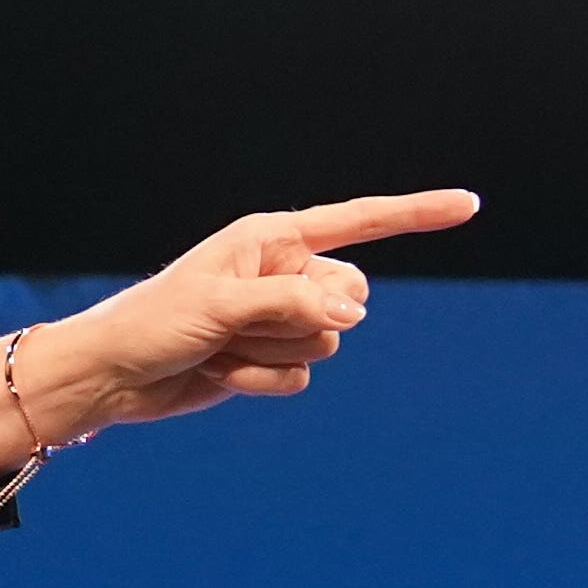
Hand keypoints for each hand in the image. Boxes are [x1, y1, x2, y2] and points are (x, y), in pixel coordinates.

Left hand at [0, 190, 481, 472]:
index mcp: (272, 238)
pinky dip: (263, 382)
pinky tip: (220, 373)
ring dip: (273, 353)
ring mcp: (279, 318)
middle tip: (242, 324)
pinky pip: (303, 377)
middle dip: (306, 318)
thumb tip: (354, 313)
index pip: (360, 221)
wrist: (117, 375)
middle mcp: (283, 272)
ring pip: (328, 343)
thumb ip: (292, 304)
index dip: (416, 213)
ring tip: (221, 347)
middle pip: (351, 297)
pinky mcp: (272, 358)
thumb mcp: (222, 306)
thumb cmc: (156, 323)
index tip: (470, 205)